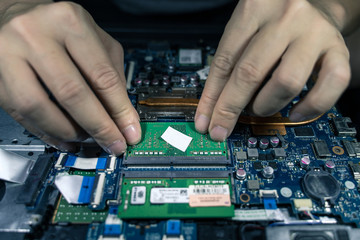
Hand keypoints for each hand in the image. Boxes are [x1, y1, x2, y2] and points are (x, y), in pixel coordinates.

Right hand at [0, 1, 140, 154]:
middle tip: (113, 144)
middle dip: (98, 127)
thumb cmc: (61, 28)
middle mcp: (35, 34)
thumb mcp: (97, 39)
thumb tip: (123, 116)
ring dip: (69, 132)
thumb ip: (112, 74)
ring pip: (40, 108)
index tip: (130, 132)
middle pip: (72, 93)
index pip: (101, 75)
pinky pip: (21, 114)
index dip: (120, 110)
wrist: (17, 15)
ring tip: (86, 138)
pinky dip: (46, 132)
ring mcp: (9, 55)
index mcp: (69, 22)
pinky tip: (64, 139)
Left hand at [195, 0, 350, 140]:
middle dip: (231, 109)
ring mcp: (315, 32)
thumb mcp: (243, 32)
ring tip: (260, 107)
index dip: (211, 97)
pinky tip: (295, 113)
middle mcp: (286, 17)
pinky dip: (310, 107)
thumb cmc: (273, 23)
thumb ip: (228, 65)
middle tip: (222, 128)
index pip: (225, 61)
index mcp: (255, 8)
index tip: (205, 122)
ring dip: (266, 106)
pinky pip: (330, 85)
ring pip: (286, 83)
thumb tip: (210, 111)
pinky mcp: (338, 48)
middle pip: (251, 72)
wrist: (315, 3)